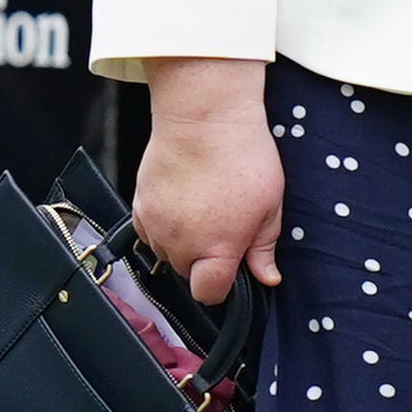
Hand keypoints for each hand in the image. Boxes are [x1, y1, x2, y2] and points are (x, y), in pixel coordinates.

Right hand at [135, 57, 284, 304]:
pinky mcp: (140, 206)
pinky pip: (149, 233)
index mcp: (216, 249)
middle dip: (206, 259)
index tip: (232, 271)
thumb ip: (264, 248)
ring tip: (203, 210)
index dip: (223, 287)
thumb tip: (267, 277)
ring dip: (183, 243)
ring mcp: (156, 226)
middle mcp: (181, 244)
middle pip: (188, 274)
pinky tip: (182, 205)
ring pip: (167, 254)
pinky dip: (163, 227)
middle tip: (224, 226)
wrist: (204, 117)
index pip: (209, 294)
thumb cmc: (242, 156)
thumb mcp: (270, 206)